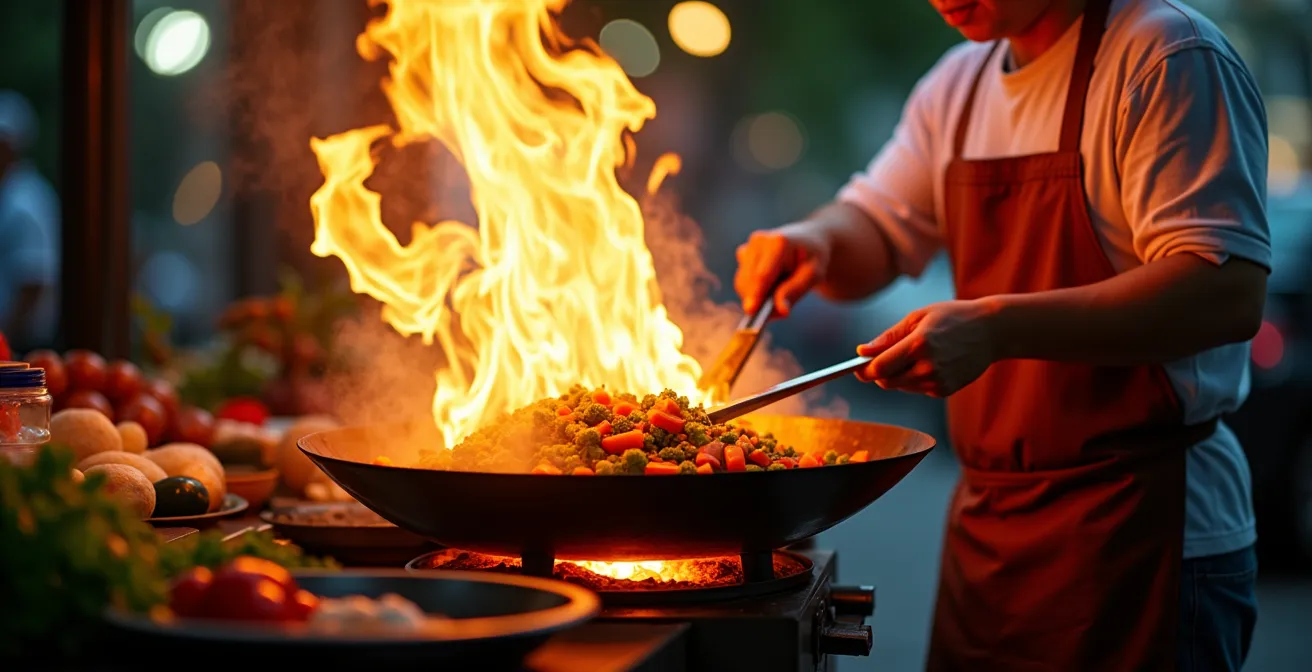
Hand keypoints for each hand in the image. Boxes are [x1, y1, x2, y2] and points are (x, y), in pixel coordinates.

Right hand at [734, 225, 830, 317]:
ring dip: (757, 296)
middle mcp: (758, 241)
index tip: (751, 311)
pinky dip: (754, 290)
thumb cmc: (812, 258)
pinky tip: (771, 284)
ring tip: (781, 290)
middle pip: (749, 281)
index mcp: (778, 242)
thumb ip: (796, 290)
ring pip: (742, 284)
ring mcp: (748, 246)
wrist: (807, 241)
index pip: (763, 275)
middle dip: (760, 301)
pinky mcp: (742, 254)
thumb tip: (781, 310)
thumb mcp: (814, 274)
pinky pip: (741, 282)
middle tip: (781, 311)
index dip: (756, 294)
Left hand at [855, 299, 1001, 396]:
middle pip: (886, 382)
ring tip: (912, 355)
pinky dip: (914, 379)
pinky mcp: (944, 390)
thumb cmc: (953, 317)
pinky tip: (928, 363)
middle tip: (879, 359)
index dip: (863, 369)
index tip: (856, 366)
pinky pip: (916, 389)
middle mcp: (928, 367)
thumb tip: (862, 350)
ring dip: (896, 375)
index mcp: (919, 344)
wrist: (992, 331)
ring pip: (900, 387)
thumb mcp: (919, 317)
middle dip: (877, 373)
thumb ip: (889, 336)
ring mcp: (938, 382)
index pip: (879, 368)